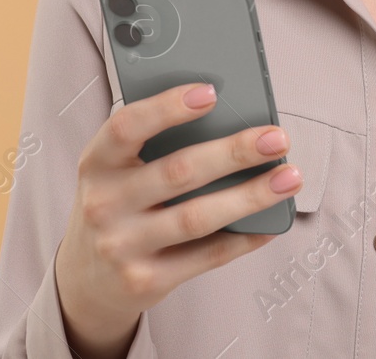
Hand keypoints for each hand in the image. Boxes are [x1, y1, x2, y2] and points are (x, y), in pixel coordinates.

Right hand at [53, 82, 302, 357]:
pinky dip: (244, 238)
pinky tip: (271, 222)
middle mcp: (104, 204)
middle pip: (178, 172)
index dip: (167, 107)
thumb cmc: (118, 203)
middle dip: (234, 152)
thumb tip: (227, 115)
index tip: (211, 92)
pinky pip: (206, 257)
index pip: (127, 126)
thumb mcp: (116, 169)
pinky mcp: (145, 282)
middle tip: (277, 138)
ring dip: (251, 196)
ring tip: (289, 177)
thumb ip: (154, 143)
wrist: (86, 280)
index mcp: (96, 163)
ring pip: (198, 217)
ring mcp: (122, 247)